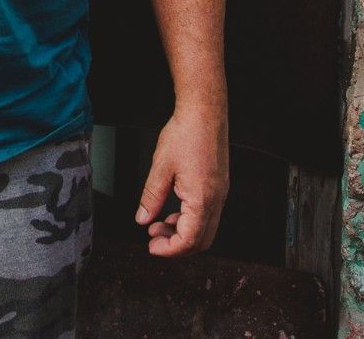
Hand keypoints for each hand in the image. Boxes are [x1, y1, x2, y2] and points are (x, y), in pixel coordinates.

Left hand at [133, 103, 229, 256]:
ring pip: (206, 229)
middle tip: (155, 240)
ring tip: (159, 226)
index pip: (188, 240)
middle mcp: (216, 200)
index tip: (153, 247)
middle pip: (201, 241)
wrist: (205, 112)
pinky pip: (208, 214)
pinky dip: (191, 220)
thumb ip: (151, 197)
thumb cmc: (187, 133)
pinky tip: (173, 212)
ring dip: (183, 233)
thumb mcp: (160, 167)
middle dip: (177, 246)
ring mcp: (220, 194)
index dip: (169, 249)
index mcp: (202, 199)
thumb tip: (143, 218)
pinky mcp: (219, 186)